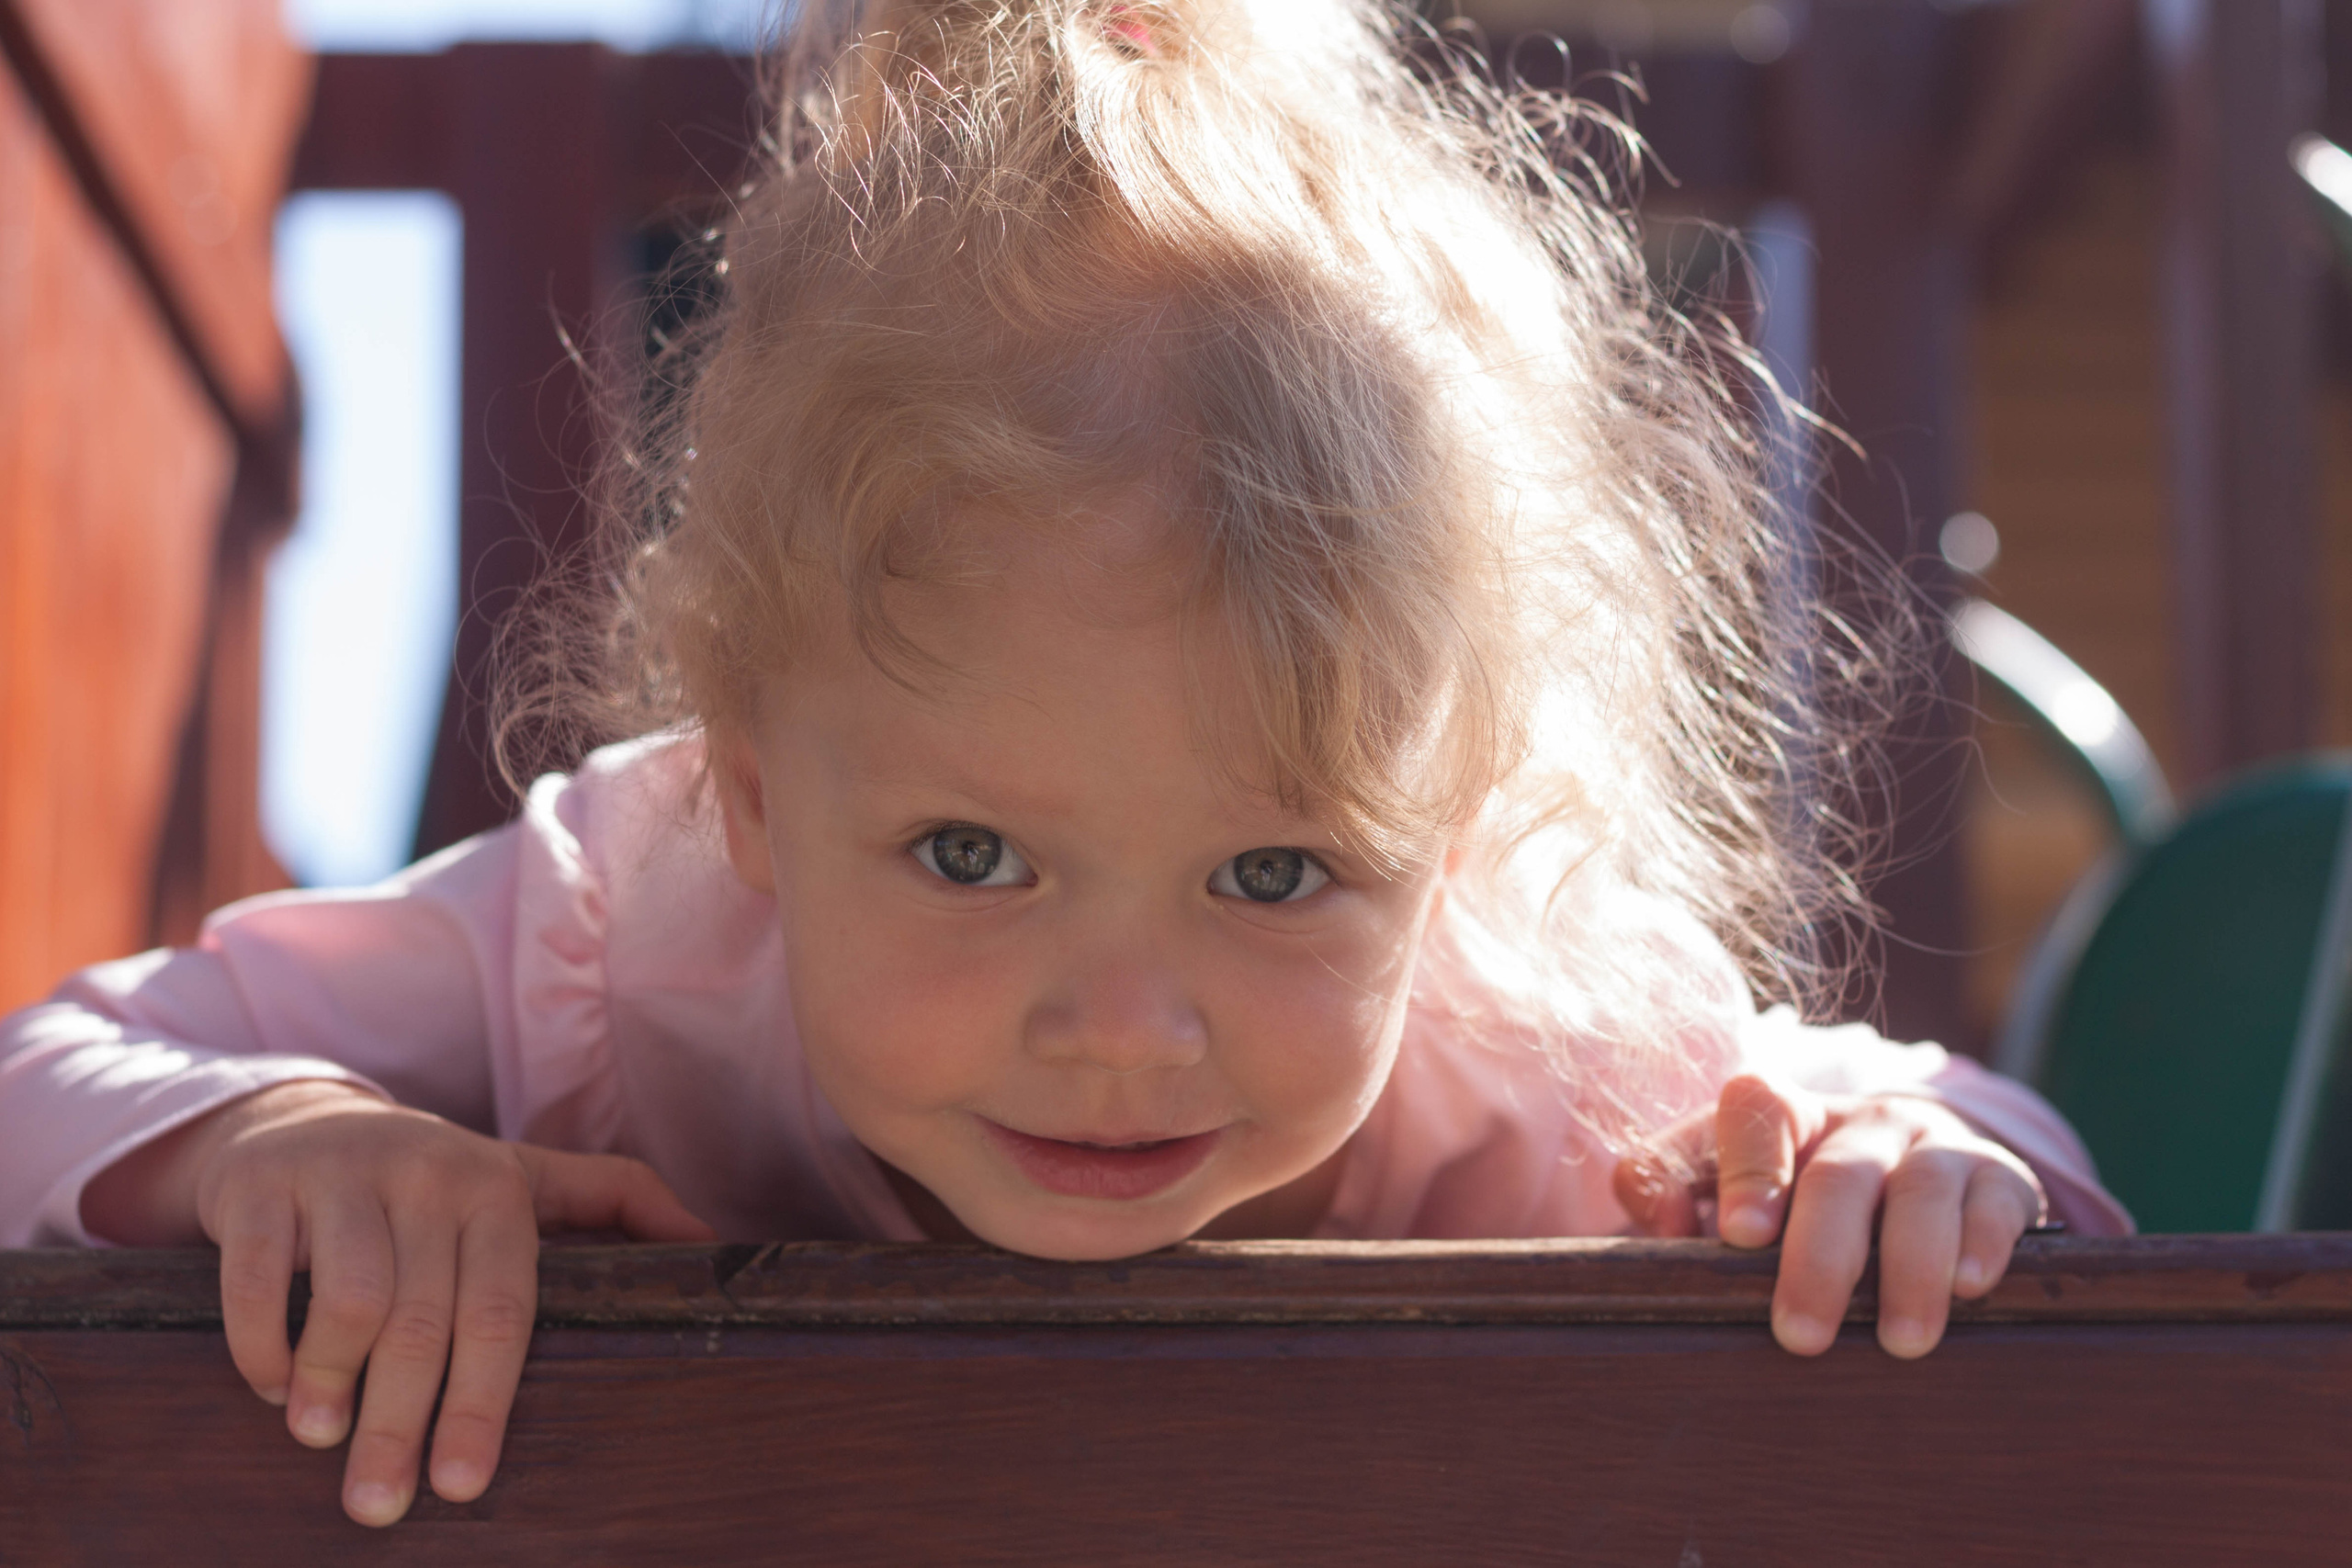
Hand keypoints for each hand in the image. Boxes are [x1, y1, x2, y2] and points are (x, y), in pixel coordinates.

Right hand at [82, 1081, 714, 1526]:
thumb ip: (615, 1200)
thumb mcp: (527, 1177)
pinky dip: (264, 1344)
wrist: (303, 1120)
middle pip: (422, 1321)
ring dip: (331, 1385)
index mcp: (499, 1190)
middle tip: (381, 1504)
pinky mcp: (265, 1185)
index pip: (502, 1311)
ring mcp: (343, 1174)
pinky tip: (272, 1386)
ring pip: (346, 1303)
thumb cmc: (434, 1178)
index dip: (485, 1403)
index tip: (464, 1485)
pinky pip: (259, 1280)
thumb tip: (712, 1242)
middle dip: (403, 1423)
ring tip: (322, 1438)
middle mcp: (429, 1175)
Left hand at [1612, 1074, 2046, 1358]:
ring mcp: (1934, 1143)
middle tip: (1800, 1336)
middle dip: (1819, 1260)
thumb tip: (1664, 1223)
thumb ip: (1672, 1186)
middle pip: (1838, 1177)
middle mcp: (1862, 1120)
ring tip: (1900, 1340)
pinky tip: (1968, 1290)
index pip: (1758, 1110)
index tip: (1741, 1236)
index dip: (1749, 1170)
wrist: (1927, 1172)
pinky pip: (1996, 1204)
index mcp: (1787, 1114)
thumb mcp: (1731, 1179)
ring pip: (1922, 1192)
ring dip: (1909, 1270)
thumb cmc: (1801, 1196)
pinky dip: (1982, 1246)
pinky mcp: (2001, 1178)